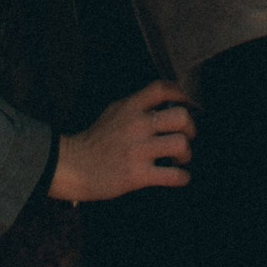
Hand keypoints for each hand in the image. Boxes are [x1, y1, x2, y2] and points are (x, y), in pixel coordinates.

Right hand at [49, 81, 193, 203]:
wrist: (76, 166)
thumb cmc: (95, 140)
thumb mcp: (114, 111)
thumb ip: (136, 106)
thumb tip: (161, 103)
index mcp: (131, 107)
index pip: (162, 89)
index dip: (181, 93)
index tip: (187, 103)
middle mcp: (137, 125)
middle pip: (181, 117)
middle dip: (190, 128)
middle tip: (186, 136)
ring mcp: (139, 150)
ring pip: (181, 145)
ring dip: (186, 154)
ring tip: (179, 158)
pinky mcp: (139, 175)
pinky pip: (173, 175)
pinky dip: (182, 177)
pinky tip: (178, 176)